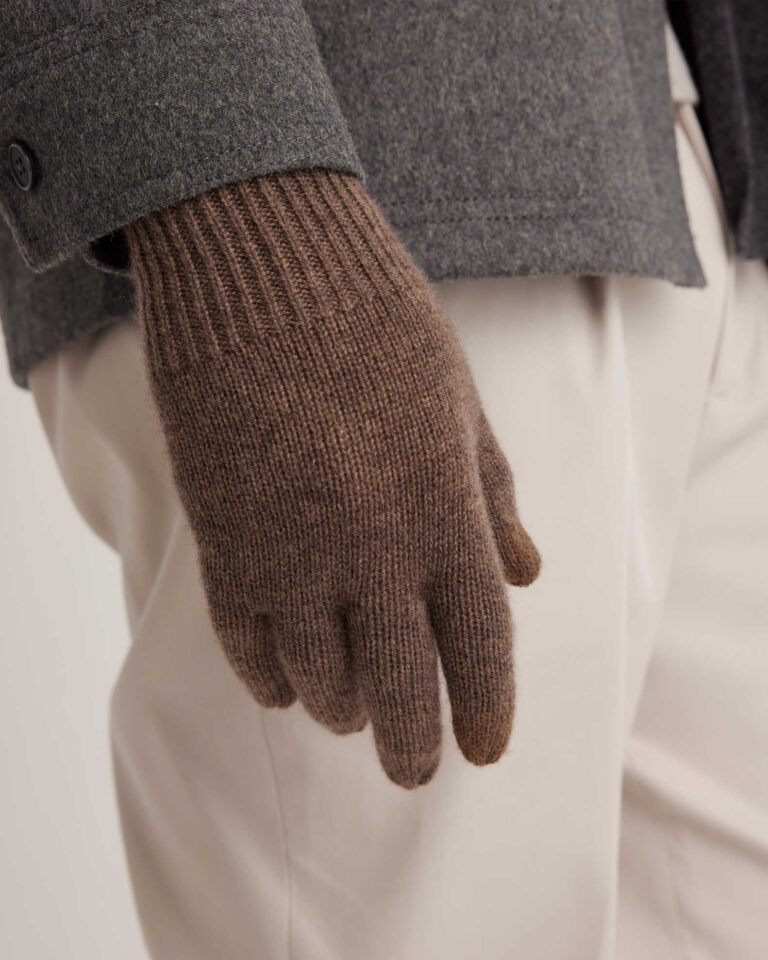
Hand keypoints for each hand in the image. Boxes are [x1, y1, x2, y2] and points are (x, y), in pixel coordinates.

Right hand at [126, 168, 539, 787]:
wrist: (260, 264)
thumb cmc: (375, 324)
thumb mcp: (458, 403)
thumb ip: (492, 497)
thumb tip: (529, 575)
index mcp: (443, 509)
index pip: (480, 642)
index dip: (487, 708)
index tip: (484, 751)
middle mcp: (371, 548)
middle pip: (401, 687)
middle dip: (412, 745)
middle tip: (414, 772)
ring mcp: (291, 551)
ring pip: (319, 679)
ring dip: (341, 710)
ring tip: (351, 715)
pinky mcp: (223, 540)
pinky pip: (246, 642)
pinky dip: (269, 677)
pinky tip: (284, 685)